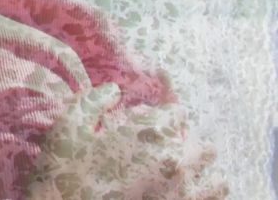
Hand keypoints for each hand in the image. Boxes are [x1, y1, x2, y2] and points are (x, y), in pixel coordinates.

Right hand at [28, 84, 227, 199]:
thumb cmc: (66, 171)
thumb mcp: (68, 126)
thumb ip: (93, 101)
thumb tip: (113, 91)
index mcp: (151, 133)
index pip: (177, 112)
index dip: (159, 114)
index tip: (141, 121)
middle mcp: (176, 161)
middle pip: (200, 145)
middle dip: (182, 142)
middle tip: (155, 149)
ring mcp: (183, 193)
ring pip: (215, 177)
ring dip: (198, 171)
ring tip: (176, 175)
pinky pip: (212, 199)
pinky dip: (203, 193)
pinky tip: (179, 191)